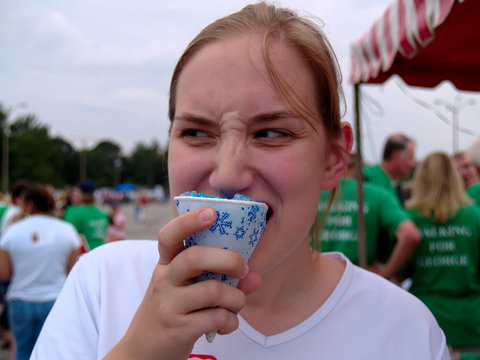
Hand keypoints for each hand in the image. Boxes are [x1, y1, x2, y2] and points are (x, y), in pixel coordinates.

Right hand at [105, 207, 259, 359]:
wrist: (142, 351)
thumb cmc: (172, 312)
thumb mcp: (186, 290)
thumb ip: (220, 278)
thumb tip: (255, 277)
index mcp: (166, 264)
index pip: (169, 235)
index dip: (189, 221)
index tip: (212, 212)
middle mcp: (164, 280)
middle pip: (196, 257)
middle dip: (228, 260)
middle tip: (243, 269)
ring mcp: (168, 304)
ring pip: (213, 290)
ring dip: (236, 298)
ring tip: (237, 304)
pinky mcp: (177, 328)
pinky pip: (217, 318)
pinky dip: (231, 321)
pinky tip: (227, 324)